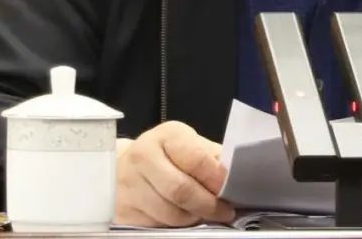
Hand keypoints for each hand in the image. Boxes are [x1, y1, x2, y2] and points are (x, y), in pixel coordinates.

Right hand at [114, 121, 233, 226]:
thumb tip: (238, 176)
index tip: (230, 189)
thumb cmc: (166, 154)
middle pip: (181, 190)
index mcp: (166, 136)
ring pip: (170, 213)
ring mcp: (129, 185)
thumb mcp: (190, 145)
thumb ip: (212, 158)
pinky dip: (176, 226)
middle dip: (208, 205)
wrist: (124, 165)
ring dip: (193, 218)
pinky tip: (183, 217)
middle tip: (224, 211)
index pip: (196, 159)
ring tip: (204, 214)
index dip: (216, 178)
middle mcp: (143, 157)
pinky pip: (156, 226)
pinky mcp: (123, 210)